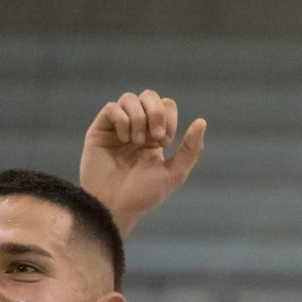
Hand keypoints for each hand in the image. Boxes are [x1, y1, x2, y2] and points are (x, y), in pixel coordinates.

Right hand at [79, 90, 206, 237]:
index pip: (166, 105)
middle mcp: (137, 128)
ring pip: (130, 98)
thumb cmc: (143, 194)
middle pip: (150, 96)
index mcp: (155, 136)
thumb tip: (202, 121)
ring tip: (136, 142)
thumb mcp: (174, 173)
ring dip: (139, 118)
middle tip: (155, 138)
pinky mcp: (100, 129)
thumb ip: (190, 149)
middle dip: (157, 113)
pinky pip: (112, 108)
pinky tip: (123, 139)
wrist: (115, 205)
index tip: (164, 142)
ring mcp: (117, 127)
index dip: (169, 117)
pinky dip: (122, 120)